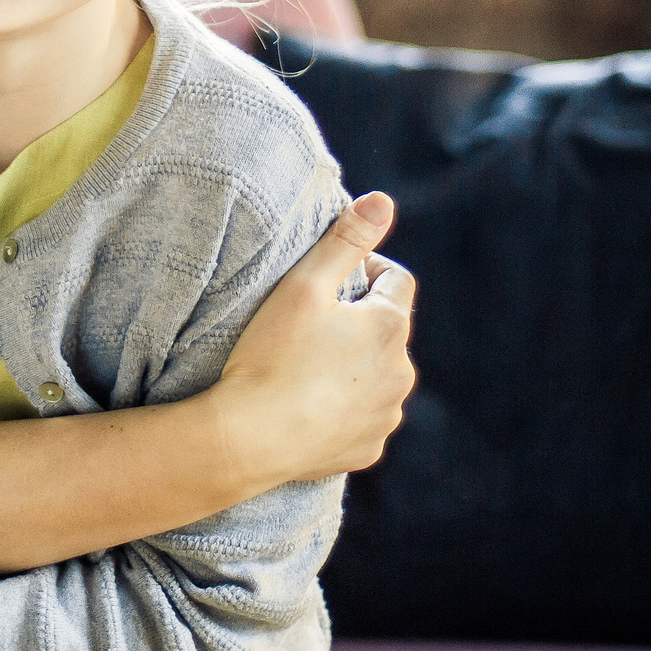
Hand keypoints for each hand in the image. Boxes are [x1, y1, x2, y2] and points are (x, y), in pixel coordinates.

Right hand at [212, 193, 416, 483]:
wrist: (250, 438)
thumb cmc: (271, 355)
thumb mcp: (303, 285)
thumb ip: (345, 239)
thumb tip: (383, 201)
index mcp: (389, 328)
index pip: (397, 281)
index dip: (367, 270)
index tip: (332, 278)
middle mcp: (401, 374)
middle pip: (388, 331)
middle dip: (360, 322)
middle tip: (310, 323)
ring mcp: (386, 416)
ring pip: (379, 376)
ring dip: (356, 366)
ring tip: (307, 365)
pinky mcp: (368, 449)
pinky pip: (364, 418)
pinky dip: (345, 408)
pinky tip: (309, 405)